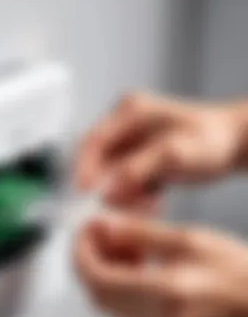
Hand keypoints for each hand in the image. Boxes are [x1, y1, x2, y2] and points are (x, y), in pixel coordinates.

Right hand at [75, 93, 246, 207]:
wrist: (233, 142)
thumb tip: (107, 190)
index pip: (92, 140)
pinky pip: (124, 180)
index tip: (85, 193)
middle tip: (122, 205)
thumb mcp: (174, 152)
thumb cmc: (211, 138)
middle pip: (98, 159)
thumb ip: (138, 170)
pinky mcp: (137, 156)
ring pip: (111, 174)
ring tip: (147, 203)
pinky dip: (133, 194)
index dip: (83, 167)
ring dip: (123, 194)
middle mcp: (126, 124)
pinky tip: (151, 200)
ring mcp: (131, 141)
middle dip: (107, 185)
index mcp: (130, 111)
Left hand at [75, 213, 247, 316]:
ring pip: (109, 301)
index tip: (87, 227)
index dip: (83, 250)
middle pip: (97, 292)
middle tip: (98, 230)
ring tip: (121, 241)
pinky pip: (126, 308)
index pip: (97, 278)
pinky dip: (119, 282)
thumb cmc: (239, 271)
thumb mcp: (190, 239)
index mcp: (166, 295)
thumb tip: (104, 226)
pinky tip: (134, 260)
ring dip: (104, 268)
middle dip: (89, 257)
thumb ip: (142, 232)